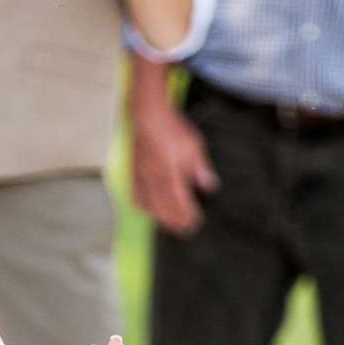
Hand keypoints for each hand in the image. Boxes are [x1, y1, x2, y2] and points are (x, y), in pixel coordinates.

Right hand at [130, 95, 218, 237]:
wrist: (148, 113)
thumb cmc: (172, 127)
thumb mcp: (194, 144)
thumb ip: (200, 167)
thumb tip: (209, 187)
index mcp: (169, 171)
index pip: (178, 200)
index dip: (187, 214)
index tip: (196, 222)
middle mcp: (153, 177)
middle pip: (163, 207)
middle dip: (175, 221)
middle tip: (186, 231)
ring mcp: (141, 176)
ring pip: (149, 204)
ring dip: (160, 218)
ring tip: (171, 226)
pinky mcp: (134, 172)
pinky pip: (136, 195)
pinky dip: (143, 206)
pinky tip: (150, 211)